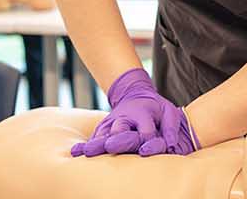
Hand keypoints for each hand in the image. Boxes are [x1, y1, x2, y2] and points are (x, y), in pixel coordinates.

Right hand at [71, 68, 199, 156]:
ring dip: (97, 143)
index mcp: (142, 113)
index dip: (147, 141)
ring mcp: (111, 123)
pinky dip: (85, 144)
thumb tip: (170, 145)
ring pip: (103, 135)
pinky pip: (94, 138)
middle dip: (117, 139)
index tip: (144, 151)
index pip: (145, 131)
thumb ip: (170, 128)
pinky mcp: (102, 129)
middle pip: (120, 131)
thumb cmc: (155, 109)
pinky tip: (76, 152)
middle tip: (110, 146)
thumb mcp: (169, 112)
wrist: (134, 95)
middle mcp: (124, 118)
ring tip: (87, 152)